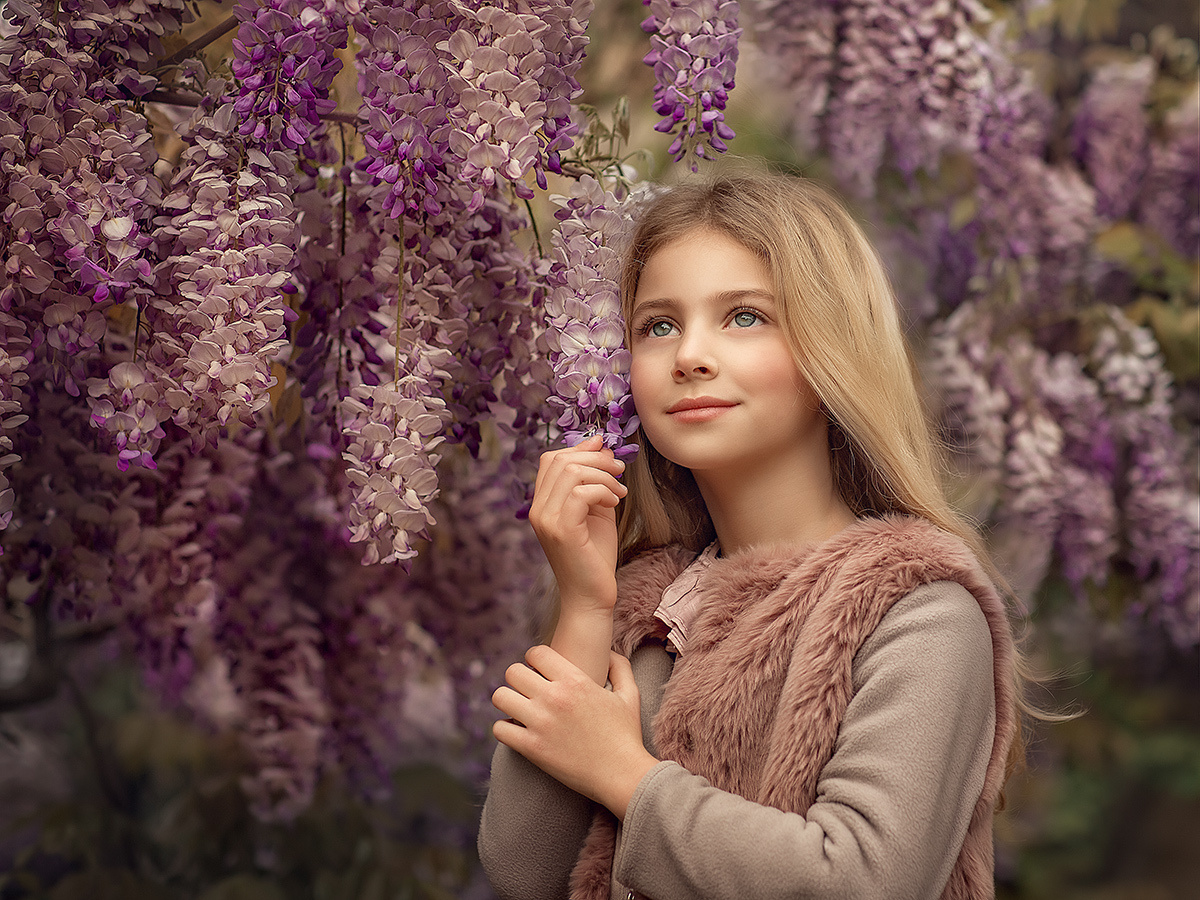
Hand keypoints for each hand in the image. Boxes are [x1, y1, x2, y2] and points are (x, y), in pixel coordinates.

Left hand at [492, 646, 658, 819]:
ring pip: (500, 697)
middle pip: (512, 672)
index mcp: (576, 680)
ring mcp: (541, 723)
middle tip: (527, 690)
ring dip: (507, 701)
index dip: (535, 659)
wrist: (622, 775)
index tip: (539, 671)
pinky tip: (518, 731)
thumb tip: (610, 652)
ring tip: (519, 709)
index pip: (536, 653)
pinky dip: (505, 729)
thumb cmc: (626, 735)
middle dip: (518, 679)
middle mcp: (554, 698)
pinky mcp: (532, 748)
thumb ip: (620, 667)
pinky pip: (499, 729)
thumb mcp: (630, 694)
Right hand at [529, 434, 626, 611]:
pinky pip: (581, 493)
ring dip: (603, 476)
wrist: (592, 596)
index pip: (551, 459)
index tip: (605, 450)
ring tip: (619, 491)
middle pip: (561, 460)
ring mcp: (546, 520)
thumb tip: (601, 445)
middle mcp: (538, 510)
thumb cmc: (595, 555)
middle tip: (619, 469)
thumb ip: (594, 481)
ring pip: (571, 473)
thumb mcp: (595, 509)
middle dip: (596, 458)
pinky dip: (603, 491)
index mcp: (542, 504)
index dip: (579, 448)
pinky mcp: (562, 531)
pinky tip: (614, 503)